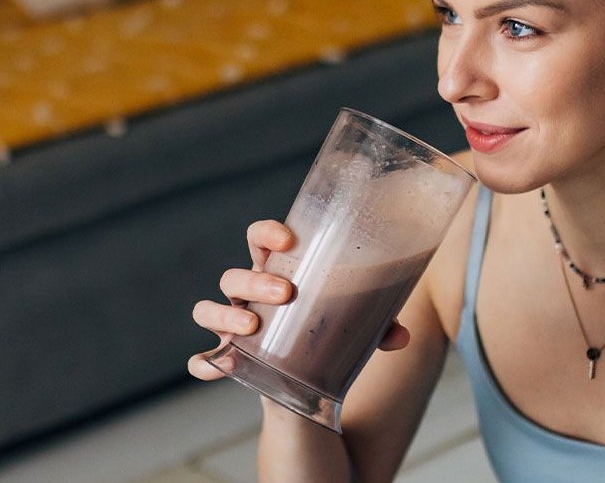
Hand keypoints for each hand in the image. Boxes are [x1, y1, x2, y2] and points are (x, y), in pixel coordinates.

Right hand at [187, 220, 409, 380]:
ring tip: (252, 327)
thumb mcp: (354, 323)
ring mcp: (234, 324)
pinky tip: (217, 367)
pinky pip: (203, 359)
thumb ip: (378, 325)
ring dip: (226, 315)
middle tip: (285, 292)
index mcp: (277, 271)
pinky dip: (204, 362)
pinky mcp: (229, 356)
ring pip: (209, 309)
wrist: (308, 371)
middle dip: (254, 280)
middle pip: (234, 275)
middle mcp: (249, 294)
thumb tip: (401, 336)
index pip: (259, 240)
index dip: (266, 233)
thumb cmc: (328, 326)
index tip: (287, 238)